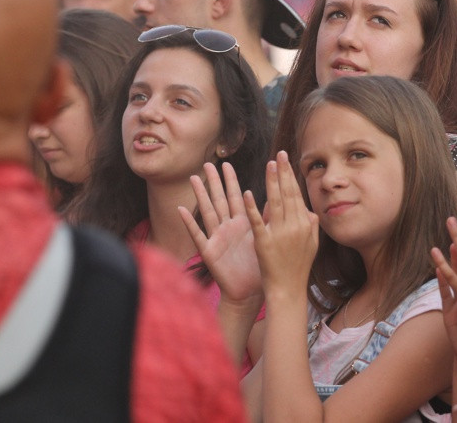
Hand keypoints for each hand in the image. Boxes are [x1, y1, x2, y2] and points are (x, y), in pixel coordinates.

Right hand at [180, 162, 261, 305]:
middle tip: (208, 163)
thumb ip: (266, 219)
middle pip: (220, 200)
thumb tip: (276, 198)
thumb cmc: (258, 267)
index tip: (226, 163)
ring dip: (200, 196)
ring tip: (194, 179)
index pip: (236, 197)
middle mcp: (227, 228)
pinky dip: (189, 223)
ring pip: (207, 212)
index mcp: (242, 223)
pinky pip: (198, 235)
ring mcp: (217, 238)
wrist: (249, 292)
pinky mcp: (209, 252)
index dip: (231, 181)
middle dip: (214, 182)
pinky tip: (181, 209)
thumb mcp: (264, 238)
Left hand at [250, 151, 318, 301]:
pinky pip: (258, 222)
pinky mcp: (264, 243)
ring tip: (269, 165)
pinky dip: (253, 207)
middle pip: (287, 194)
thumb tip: (311, 210)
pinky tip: (248, 193)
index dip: (291, 177)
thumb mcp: (312, 244)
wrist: (288, 289)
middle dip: (283, 172)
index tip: (286, 161)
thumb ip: (312, 225)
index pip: (297, 195)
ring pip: (275, 203)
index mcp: (305, 224)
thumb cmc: (299, 268)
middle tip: (279, 155)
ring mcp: (280, 234)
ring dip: (272, 182)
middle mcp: (294, 226)